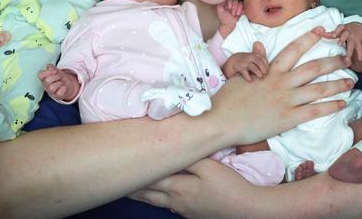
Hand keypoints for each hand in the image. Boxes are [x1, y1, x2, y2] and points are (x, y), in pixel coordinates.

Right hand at [38, 63, 79, 101]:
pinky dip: (63, 88)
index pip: (40, 74)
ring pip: (52, 87)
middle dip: (56, 76)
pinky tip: (63, 87)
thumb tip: (49, 66)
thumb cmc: (59, 78)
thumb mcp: (56, 71)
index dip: (48, 71)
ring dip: (59, 83)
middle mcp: (46, 86)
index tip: (55, 71)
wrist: (67, 85)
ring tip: (61, 82)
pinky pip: (59, 93)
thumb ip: (52, 67)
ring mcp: (51, 92)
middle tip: (59, 77)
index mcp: (44, 79)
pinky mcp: (57, 96)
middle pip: (47, 80)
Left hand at [131, 158, 262, 218]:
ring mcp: (183, 209)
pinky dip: (157, 200)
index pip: (150, 178)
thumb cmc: (228, 185)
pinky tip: (156, 197)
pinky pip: (168, 205)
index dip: (135, 170)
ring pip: (156, 202)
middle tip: (117, 179)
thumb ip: (188, 157)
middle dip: (132, 186)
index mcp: (178, 187)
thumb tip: (171, 149)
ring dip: (142, 195)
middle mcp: (175, 200)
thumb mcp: (209, 165)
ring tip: (129, 189)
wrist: (245, 209)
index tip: (122, 162)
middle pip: (148, 194)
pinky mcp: (191, 214)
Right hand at [211, 27, 352, 145]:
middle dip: (333, 61)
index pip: (293, 49)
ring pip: (318, 89)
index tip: (321, 30)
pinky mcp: (287, 119)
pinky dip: (329, 107)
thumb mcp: (239, 75)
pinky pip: (313, 111)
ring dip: (337, 84)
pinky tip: (341, 104)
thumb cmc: (228, 99)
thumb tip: (260, 45)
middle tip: (346, 58)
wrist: (221, 120)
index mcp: (270, 71)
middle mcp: (281, 82)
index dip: (308, 38)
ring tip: (351, 81)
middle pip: (313, 68)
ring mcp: (285, 101)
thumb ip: (253, 60)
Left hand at [216, 0, 243, 37]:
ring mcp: (237, 7)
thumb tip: (221, 0)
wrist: (228, 26)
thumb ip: (219, 5)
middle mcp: (232, 5)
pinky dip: (243, 10)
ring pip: (240, 4)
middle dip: (235, 8)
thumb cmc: (224, 19)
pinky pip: (244, 8)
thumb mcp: (220, 12)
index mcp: (227, 4)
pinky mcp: (241, 11)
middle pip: (236, 1)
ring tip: (237, 14)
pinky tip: (240, 14)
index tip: (229, 8)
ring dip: (239, 9)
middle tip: (232, 13)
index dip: (230, 3)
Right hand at [222, 42, 268, 81]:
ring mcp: (245, 62)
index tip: (267, 71)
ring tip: (260, 77)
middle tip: (265, 75)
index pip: (263, 59)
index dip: (266, 66)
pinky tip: (251, 81)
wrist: (234, 61)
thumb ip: (263, 57)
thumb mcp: (255, 56)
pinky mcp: (240, 67)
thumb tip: (272, 61)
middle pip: (259, 62)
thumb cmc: (247, 60)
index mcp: (255, 55)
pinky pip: (245, 72)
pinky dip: (248, 77)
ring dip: (258, 72)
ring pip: (253, 67)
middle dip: (263, 69)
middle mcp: (250, 58)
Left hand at [325, 22, 361, 64]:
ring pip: (352, 44)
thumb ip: (329, 34)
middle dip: (342, 39)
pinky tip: (359, 59)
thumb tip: (317, 33)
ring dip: (349, 51)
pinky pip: (359, 48)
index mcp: (342, 28)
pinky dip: (359, 53)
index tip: (333, 35)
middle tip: (338, 44)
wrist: (357, 27)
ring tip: (347, 59)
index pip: (339, 28)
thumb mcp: (337, 31)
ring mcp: (354, 37)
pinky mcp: (358, 42)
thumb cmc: (343, 31)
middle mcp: (348, 32)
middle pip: (345, 35)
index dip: (335, 31)